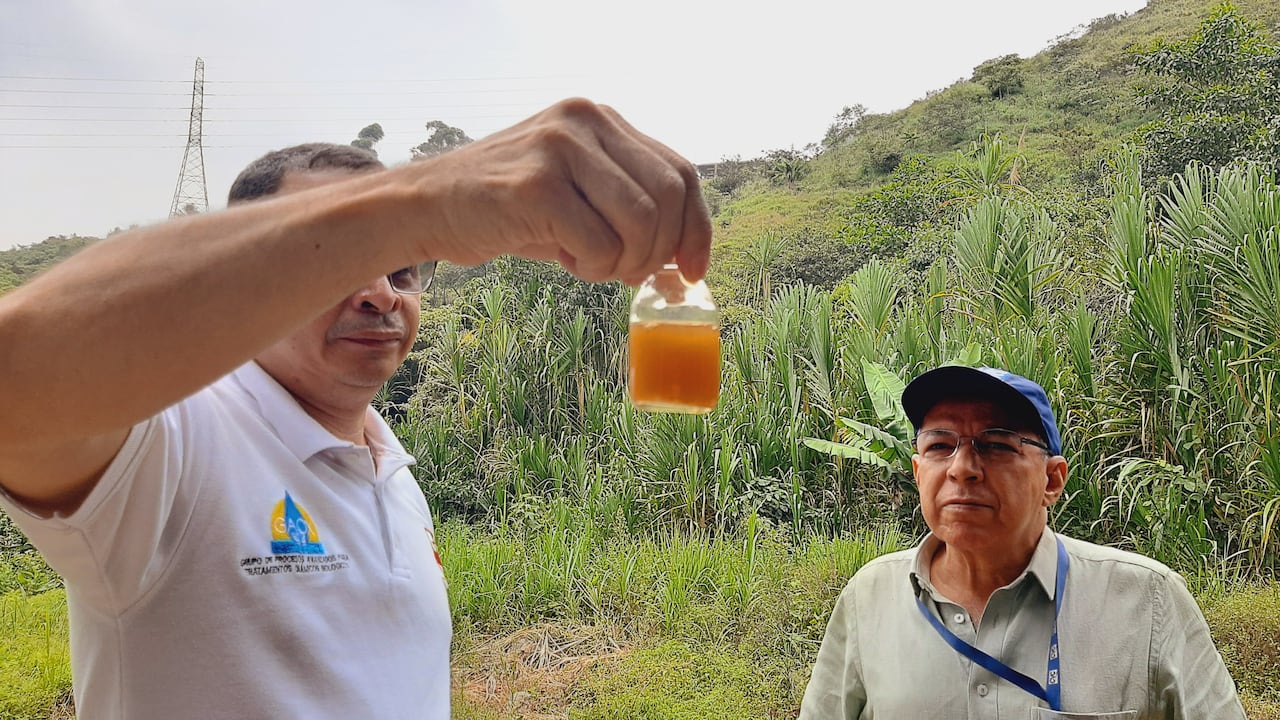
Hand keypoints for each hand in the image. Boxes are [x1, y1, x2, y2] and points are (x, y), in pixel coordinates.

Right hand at [409, 98, 711, 284]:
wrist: (427, 205)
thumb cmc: (509, 208)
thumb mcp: (577, 193)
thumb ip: (627, 206)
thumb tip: (684, 258)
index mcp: (601, 118)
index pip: (680, 171)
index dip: (695, 227)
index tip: (693, 270)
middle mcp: (585, 120)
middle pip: (668, 197)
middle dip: (657, 252)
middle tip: (627, 274)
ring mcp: (560, 148)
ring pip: (640, 222)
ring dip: (623, 262)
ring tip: (589, 264)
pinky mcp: (536, 184)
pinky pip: (599, 244)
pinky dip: (591, 267)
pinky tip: (564, 260)